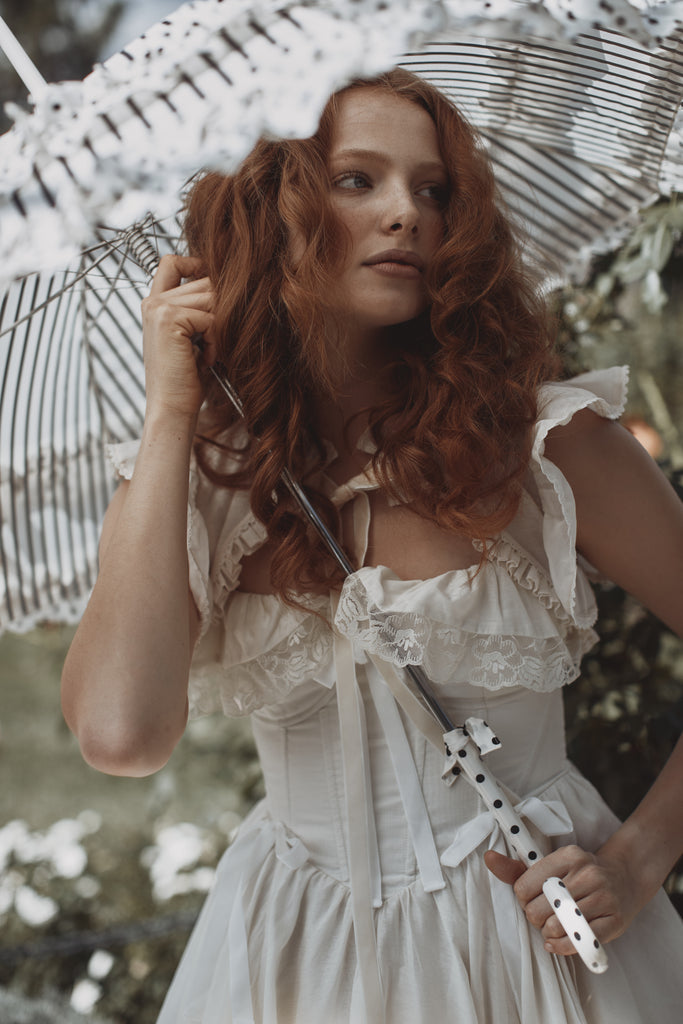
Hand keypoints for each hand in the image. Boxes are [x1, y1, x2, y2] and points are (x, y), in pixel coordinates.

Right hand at [141, 254, 216, 423]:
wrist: (172, 407)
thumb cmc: (186, 377)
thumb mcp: (192, 337)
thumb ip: (200, 308)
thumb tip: (230, 284)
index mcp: (155, 303)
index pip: (173, 262)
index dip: (196, 264)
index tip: (213, 288)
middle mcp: (153, 301)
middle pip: (204, 281)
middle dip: (220, 311)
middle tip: (213, 343)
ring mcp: (158, 308)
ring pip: (212, 299)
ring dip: (220, 328)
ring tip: (208, 352)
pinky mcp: (169, 319)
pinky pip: (211, 318)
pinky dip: (216, 341)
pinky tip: (204, 359)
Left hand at [484, 843, 643, 955]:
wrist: (625, 878)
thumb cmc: (579, 874)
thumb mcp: (552, 865)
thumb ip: (517, 868)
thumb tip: (488, 858)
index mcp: (568, 856)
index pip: (525, 886)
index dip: (523, 899)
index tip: (531, 900)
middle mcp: (587, 873)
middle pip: (539, 909)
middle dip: (535, 918)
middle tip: (543, 915)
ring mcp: (604, 896)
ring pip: (557, 927)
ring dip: (548, 933)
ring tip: (552, 927)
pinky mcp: (615, 920)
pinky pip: (579, 941)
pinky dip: (563, 947)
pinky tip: (558, 942)